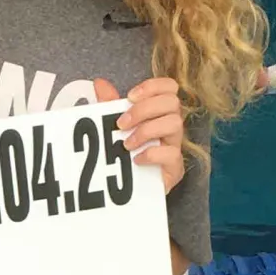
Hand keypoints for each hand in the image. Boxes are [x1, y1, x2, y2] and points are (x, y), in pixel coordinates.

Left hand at [95, 76, 184, 191]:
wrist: (129, 190)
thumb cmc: (125, 154)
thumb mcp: (113, 127)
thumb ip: (109, 105)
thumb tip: (100, 84)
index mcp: (159, 112)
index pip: (169, 87)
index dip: (152, 87)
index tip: (130, 97)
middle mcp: (171, 126)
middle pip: (172, 102)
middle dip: (144, 109)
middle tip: (121, 124)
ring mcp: (175, 146)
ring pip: (175, 124)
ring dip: (146, 130)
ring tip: (126, 144)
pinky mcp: (175, 168)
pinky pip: (172, 154)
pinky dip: (151, 154)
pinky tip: (136, 160)